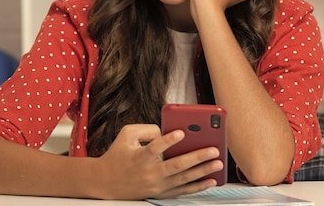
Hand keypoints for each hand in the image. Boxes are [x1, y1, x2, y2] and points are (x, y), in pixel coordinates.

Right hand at [93, 124, 222, 199]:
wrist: (105, 182)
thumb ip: (146, 129)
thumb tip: (167, 132)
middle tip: (214, 149)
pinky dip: (198, 186)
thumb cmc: (118, 154)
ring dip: (203, 172)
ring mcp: (157, 186)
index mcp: (140, 157)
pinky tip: (211, 180)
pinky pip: (182, 191)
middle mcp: (150, 173)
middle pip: (176, 165)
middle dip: (197, 157)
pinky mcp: (161, 193)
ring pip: (183, 179)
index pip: (155, 148)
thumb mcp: (126, 134)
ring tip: (217, 163)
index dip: (168, 140)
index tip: (181, 132)